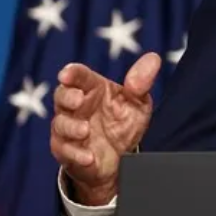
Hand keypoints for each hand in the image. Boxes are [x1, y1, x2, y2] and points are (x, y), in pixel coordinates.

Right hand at [50, 53, 160, 205]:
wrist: (121, 157)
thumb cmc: (124, 122)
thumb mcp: (138, 102)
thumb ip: (142, 82)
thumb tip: (154, 58)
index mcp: (92, 89)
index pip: (79, 76)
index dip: (71, 73)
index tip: (67, 74)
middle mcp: (76, 107)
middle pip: (62, 96)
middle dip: (67, 96)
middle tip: (79, 100)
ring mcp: (68, 129)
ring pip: (61, 124)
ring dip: (71, 127)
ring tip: (86, 130)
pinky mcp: (66, 151)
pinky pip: (65, 152)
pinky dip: (76, 154)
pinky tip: (89, 157)